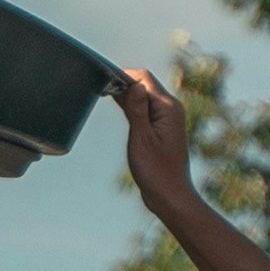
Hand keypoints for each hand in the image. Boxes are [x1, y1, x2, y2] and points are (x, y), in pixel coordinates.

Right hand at [109, 63, 198, 208]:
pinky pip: (145, 109)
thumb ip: (137, 109)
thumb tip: (133, 85)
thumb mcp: (141, 138)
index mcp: (168, 108)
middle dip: (123, 82)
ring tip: (104, 91)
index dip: (123, 75)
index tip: (102, 76)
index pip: (143, 79)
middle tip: (99, 83)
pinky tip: (118, 105)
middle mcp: (170, 110)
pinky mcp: (161, 129)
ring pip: (144, 96)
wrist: (170, 195)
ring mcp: (167, 119)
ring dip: (126, 94)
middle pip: (144, 85)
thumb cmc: (156, 170)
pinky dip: (131, 106)